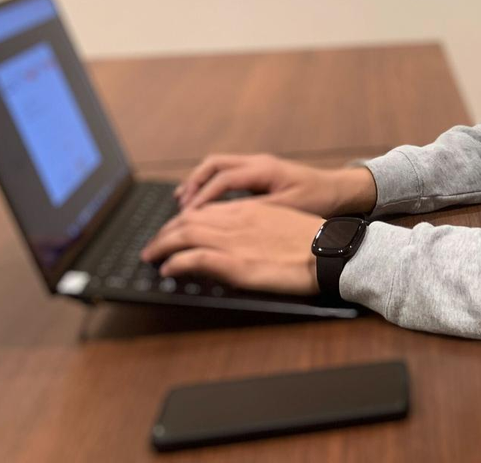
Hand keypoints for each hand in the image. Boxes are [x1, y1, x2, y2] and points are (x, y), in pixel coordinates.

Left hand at [140, 199, 322, 294]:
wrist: (329, 251)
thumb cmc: (312, 241)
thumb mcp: (280, 223)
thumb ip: (255, 226)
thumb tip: (238, 238)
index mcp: (249, 210)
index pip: (205, 210)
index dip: (183, 220)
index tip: (174, 231)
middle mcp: (237, 220)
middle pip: (188, 220)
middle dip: (165, 232)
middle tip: (153, 244)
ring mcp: (234, 241)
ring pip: (185, 234)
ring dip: (162, 244)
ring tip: (151, 255)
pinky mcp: (234, 264)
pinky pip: (194, 258)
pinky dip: (175, 263)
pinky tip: (167, 269)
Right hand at [175, 153, 374, 215]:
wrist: (338, 190)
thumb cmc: (318, 199)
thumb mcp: (287, 209)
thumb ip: (256, 212)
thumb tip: (223, 219)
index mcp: (263, 169)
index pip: (222, 178)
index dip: (202, 196)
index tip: (188, 215)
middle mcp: (257, 162)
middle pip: (214, 164)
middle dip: (193, 183)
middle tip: (180, 206)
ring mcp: (258, 164)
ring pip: (218, 165)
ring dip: (200, 182)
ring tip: (184, 202)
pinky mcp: (260, 172)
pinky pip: (228, 172)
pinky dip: (211, 184)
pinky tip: (205, 201)